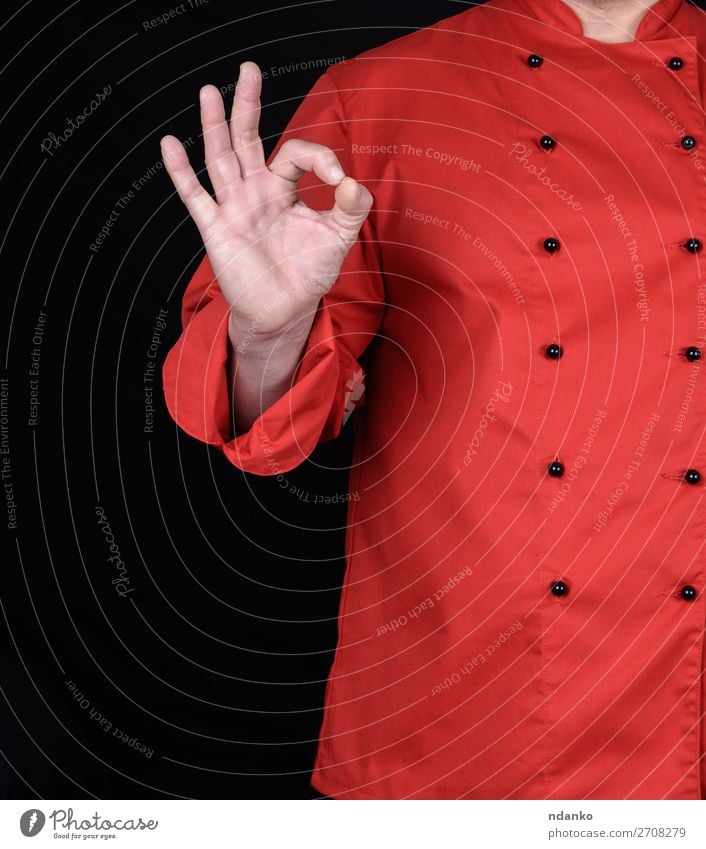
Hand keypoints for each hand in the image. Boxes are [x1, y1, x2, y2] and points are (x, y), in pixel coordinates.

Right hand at [160, 61, 372, 339]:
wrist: (285, 312)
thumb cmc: (309, 275)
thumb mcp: (338, 239)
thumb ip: (350, 209)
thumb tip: (352, 180)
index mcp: (285, 189)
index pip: (296, 155)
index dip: (319, 157)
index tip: (337, 177)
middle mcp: (256, 192)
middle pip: (248, 139)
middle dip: (248, 105)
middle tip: (249, 69)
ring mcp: (234, 208)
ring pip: (221, 158)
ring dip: (214, 126)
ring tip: (210, 91)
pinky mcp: (217, 229)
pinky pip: (196, 197)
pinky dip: (181, 172)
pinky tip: (171, 144)